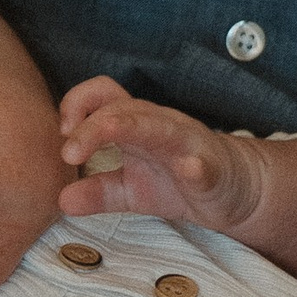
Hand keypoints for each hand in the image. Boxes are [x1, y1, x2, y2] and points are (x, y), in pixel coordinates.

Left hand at [57, 79, 262, 232]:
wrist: (236, 188)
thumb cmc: (180, 181)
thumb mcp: (131, 190)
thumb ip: (97, 191)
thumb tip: (60, 200)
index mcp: (136, 125)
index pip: (104, 96)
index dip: (78, 104)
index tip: (62, 137)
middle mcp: (159, 125)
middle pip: (122, 108)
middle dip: (91, 126)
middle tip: (68, 154)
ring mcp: (186, 144)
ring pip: (157, 125)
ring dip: (127, 127)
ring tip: (104, 135)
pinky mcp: (210, 169)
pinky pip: (200, 163)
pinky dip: (193, 165)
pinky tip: (187, 170)